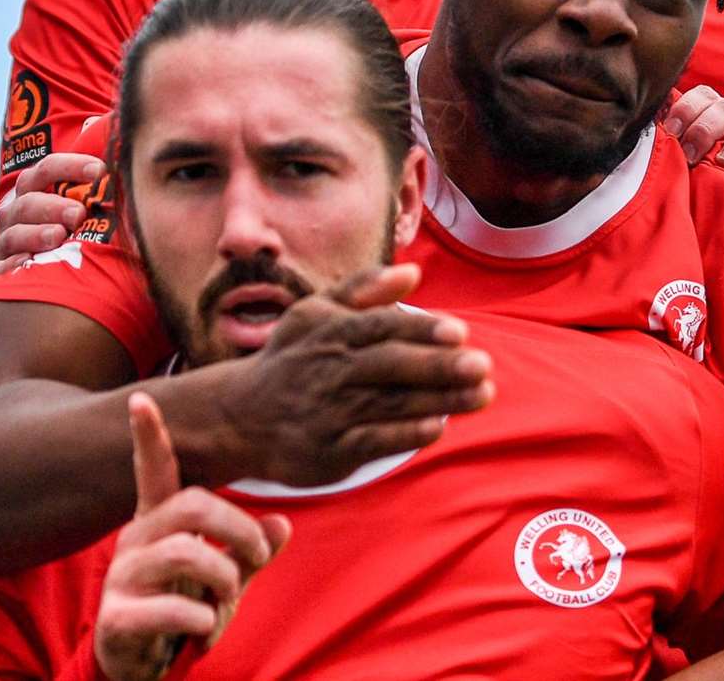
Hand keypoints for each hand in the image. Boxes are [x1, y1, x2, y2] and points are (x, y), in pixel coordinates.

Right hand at [0, 152, 106, 276]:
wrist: (66, 274)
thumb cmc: (82, 230)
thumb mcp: (92, 206)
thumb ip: (101, 183)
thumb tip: (117, 139)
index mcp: (36, 190)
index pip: (47, 169)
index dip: (71, 166)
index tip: (100, 171)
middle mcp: (17, 213)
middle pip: (28, 202)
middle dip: (53, 206)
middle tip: (79, 213)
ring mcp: (8, 242)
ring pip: (13, 234)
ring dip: (36, 234)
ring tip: (59, 236)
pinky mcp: (4, 271)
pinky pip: (3, 268)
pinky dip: (15, 265)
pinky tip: (29, 263)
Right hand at [94, 393, 288, 680]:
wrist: (138, 667)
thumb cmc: (183, 609)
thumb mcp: (223, 577)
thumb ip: (250, 551)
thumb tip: (283, 524)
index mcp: (158, 520)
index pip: (153, 470)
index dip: (148, 435)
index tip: (140, 397)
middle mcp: (135, 540)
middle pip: (191, 505)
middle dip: (238, 527)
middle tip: (257, 556)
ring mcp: (121, 577)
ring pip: (184, 552)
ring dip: (223, 577)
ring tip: (227, 601)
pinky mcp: (116, 617)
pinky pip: (167, 608)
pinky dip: (200, 618)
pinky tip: (203, 628)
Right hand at [222, 263, 494, 487]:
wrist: (240, 416)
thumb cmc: (291, 357)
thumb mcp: (316, 313)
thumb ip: (364, 290)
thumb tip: (413, 274)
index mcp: (331, 331)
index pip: (382, 327)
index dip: (422, 329)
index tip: (461, 332)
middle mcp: (331, 369)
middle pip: (391, 365)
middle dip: (439, 366)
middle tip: (483, 365)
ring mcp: (329, 411)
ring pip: (390, 403)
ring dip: (439, 400)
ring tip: (482, 395)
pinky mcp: (329, 449)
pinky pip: (372, 442)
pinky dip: (405, 434)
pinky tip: (437, 427)